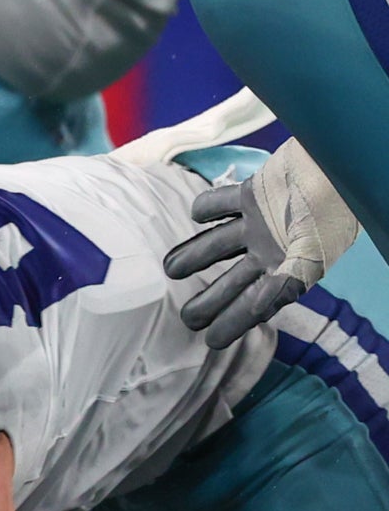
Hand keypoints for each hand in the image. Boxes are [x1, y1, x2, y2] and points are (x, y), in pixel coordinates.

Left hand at [167, 140, 361, 344]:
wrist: (339, 168)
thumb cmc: (331, 215)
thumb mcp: (311, 258)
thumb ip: (284, 285)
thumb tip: (257, 309)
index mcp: (291, 270)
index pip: (258, 305)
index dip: (235, 324)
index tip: (212, 342)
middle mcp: (273, 250)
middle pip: (234, 280)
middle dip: (210, 300)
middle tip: (187, 319)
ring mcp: (262, 223)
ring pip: (219, 244)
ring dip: (194, 256)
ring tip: (170, 269)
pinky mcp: (255, 194)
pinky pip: (223, 203)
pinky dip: (206, 208)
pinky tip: (194, 216)